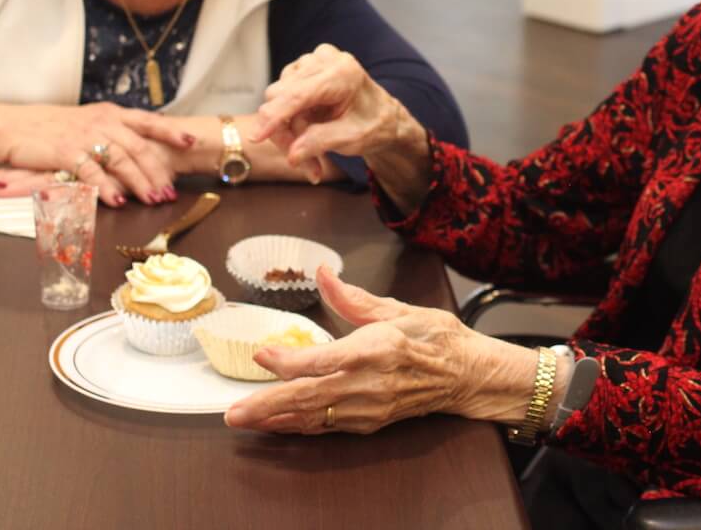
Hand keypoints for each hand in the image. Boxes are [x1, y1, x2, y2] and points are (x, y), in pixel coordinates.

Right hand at [0, 102, 193, 206]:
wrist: (14, 126)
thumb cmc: (52, 129)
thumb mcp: (88, 122)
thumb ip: (113, 132)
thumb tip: (139, 150)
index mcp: (110, 113)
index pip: (148, 121)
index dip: (171, 132)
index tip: (191, 142)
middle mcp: (102, 122)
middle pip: (139, 146)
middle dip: (158, 171)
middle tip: (171, 192)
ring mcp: (85, 136)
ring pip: (121, 159)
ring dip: (140, 182)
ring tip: (153, 200)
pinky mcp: (67, 151)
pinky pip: (93, 171)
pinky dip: (106, 187)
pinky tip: (117, 201)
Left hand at [223, 266, 538, 434]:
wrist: (467, 375)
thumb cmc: (435, 338)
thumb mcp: (396, 310)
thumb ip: (354, 298)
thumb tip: (323, 274)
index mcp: (373, 350)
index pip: (319, 361)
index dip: (285, 361)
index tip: (261, 354)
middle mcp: (367, 384)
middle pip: (308, 398)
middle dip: (267, 406)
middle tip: (233, 413)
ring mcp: (368, 408)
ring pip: (313, 418)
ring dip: (276, 421)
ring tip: (244, 421)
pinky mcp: (370, 422)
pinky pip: (328, 426)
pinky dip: (299, 427)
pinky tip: (278, 424)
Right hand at [250, 44, 419, 183]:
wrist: (384, 117)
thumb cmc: (374, 126)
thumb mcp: (352, 139)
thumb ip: (321, 143)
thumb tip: (292, 155)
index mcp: (341, 74)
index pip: (297, 94)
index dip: (274, 117)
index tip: (256, 138)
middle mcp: (324, 60)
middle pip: (281, 98)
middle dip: (287, 133)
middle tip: (306, 164)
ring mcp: (312, 61)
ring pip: (277, 100)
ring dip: (290, 129)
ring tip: (314, 149)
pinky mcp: (303, 68)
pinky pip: (282, 96)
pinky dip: (291, 120)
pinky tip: (309, 131)